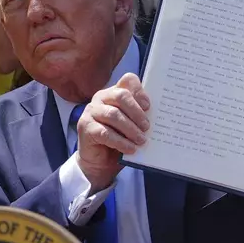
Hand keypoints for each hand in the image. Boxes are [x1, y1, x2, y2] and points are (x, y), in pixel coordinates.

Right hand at [76, 73, 150, 191]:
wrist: (100, 162)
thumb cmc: (119, 139)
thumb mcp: (131, 125)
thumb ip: (140, 117)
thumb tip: (158, 118)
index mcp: (114, 92)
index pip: (128, 80)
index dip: (140, 91)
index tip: (148, 107)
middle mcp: (101, 98)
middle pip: (121, 96)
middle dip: (137, 112)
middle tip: (147, 127)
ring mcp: (91, 111)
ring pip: (113, 115)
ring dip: (130, 129)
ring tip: (141, 140)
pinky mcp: (85, 127)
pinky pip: (105, 133)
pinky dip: (121, 142)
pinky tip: (131, 149)